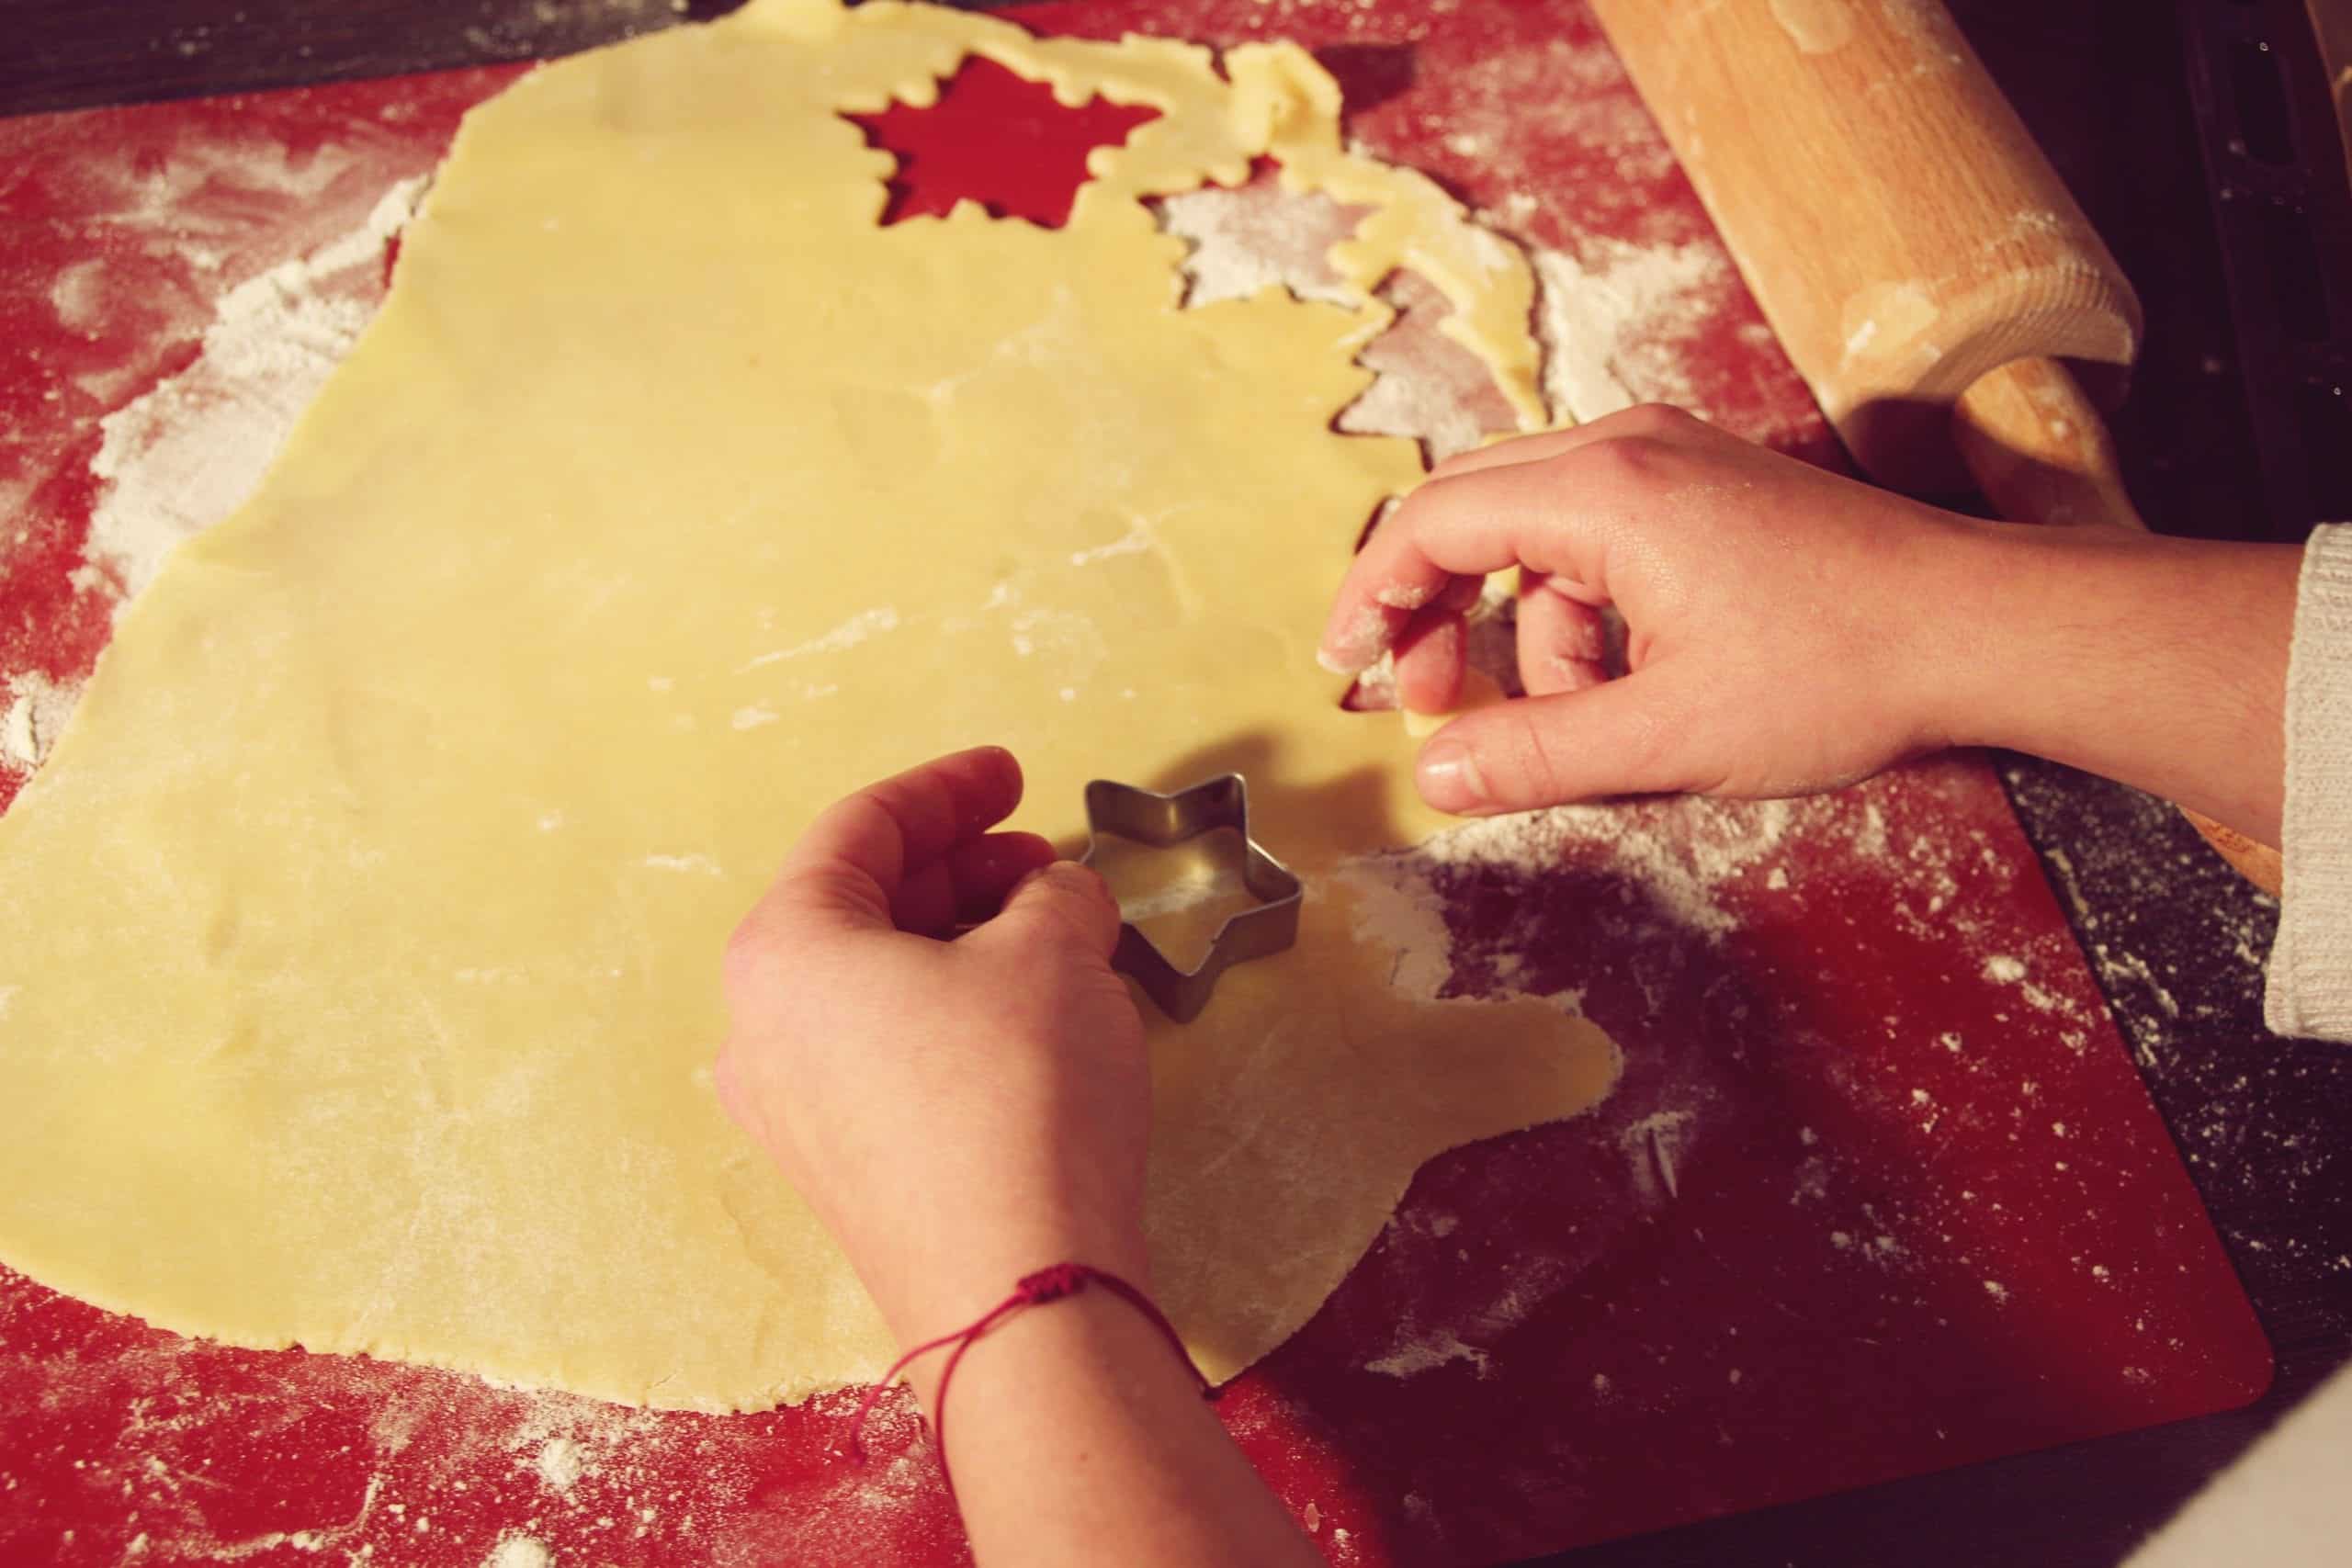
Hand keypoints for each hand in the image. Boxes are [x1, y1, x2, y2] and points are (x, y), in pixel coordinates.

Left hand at [715, 746, 1148, 1344]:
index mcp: (783, 948)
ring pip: (878, 984)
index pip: (861, 828)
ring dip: (966, 943)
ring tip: (1059, 939)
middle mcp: (762, 1027)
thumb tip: (1058, 897)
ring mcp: (793, 1110)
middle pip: (861, 905)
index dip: (949, 789)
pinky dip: (954, 1011)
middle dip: (962, 870)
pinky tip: (1034, 1017)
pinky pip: (889, 1054)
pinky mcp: (842, 1171)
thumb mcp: (1057, 950)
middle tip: (1045, 861)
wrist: (1018, 1286)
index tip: (1011, 775)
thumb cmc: (1017, 1095)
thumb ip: (1056, 893)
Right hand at [1321, 404, 2005, 813]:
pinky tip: (1628, 687)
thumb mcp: (1667, 734)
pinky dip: (1584, 612)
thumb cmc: (1838, 671)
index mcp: (1603, 490)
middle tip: (1426, 698)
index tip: (1346, 672)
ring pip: (1536, 530)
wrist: (1982, 630)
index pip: (1431, 521)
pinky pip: (1600, 537)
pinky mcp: (1710, 488)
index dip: (1371, 598)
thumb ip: (1535, 755)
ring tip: (1568, 722)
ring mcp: (1675, 459)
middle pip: (1470, 506)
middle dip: (1432, 608)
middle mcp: (1629, 447)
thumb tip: (1431, 776)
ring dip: (1524, 628)